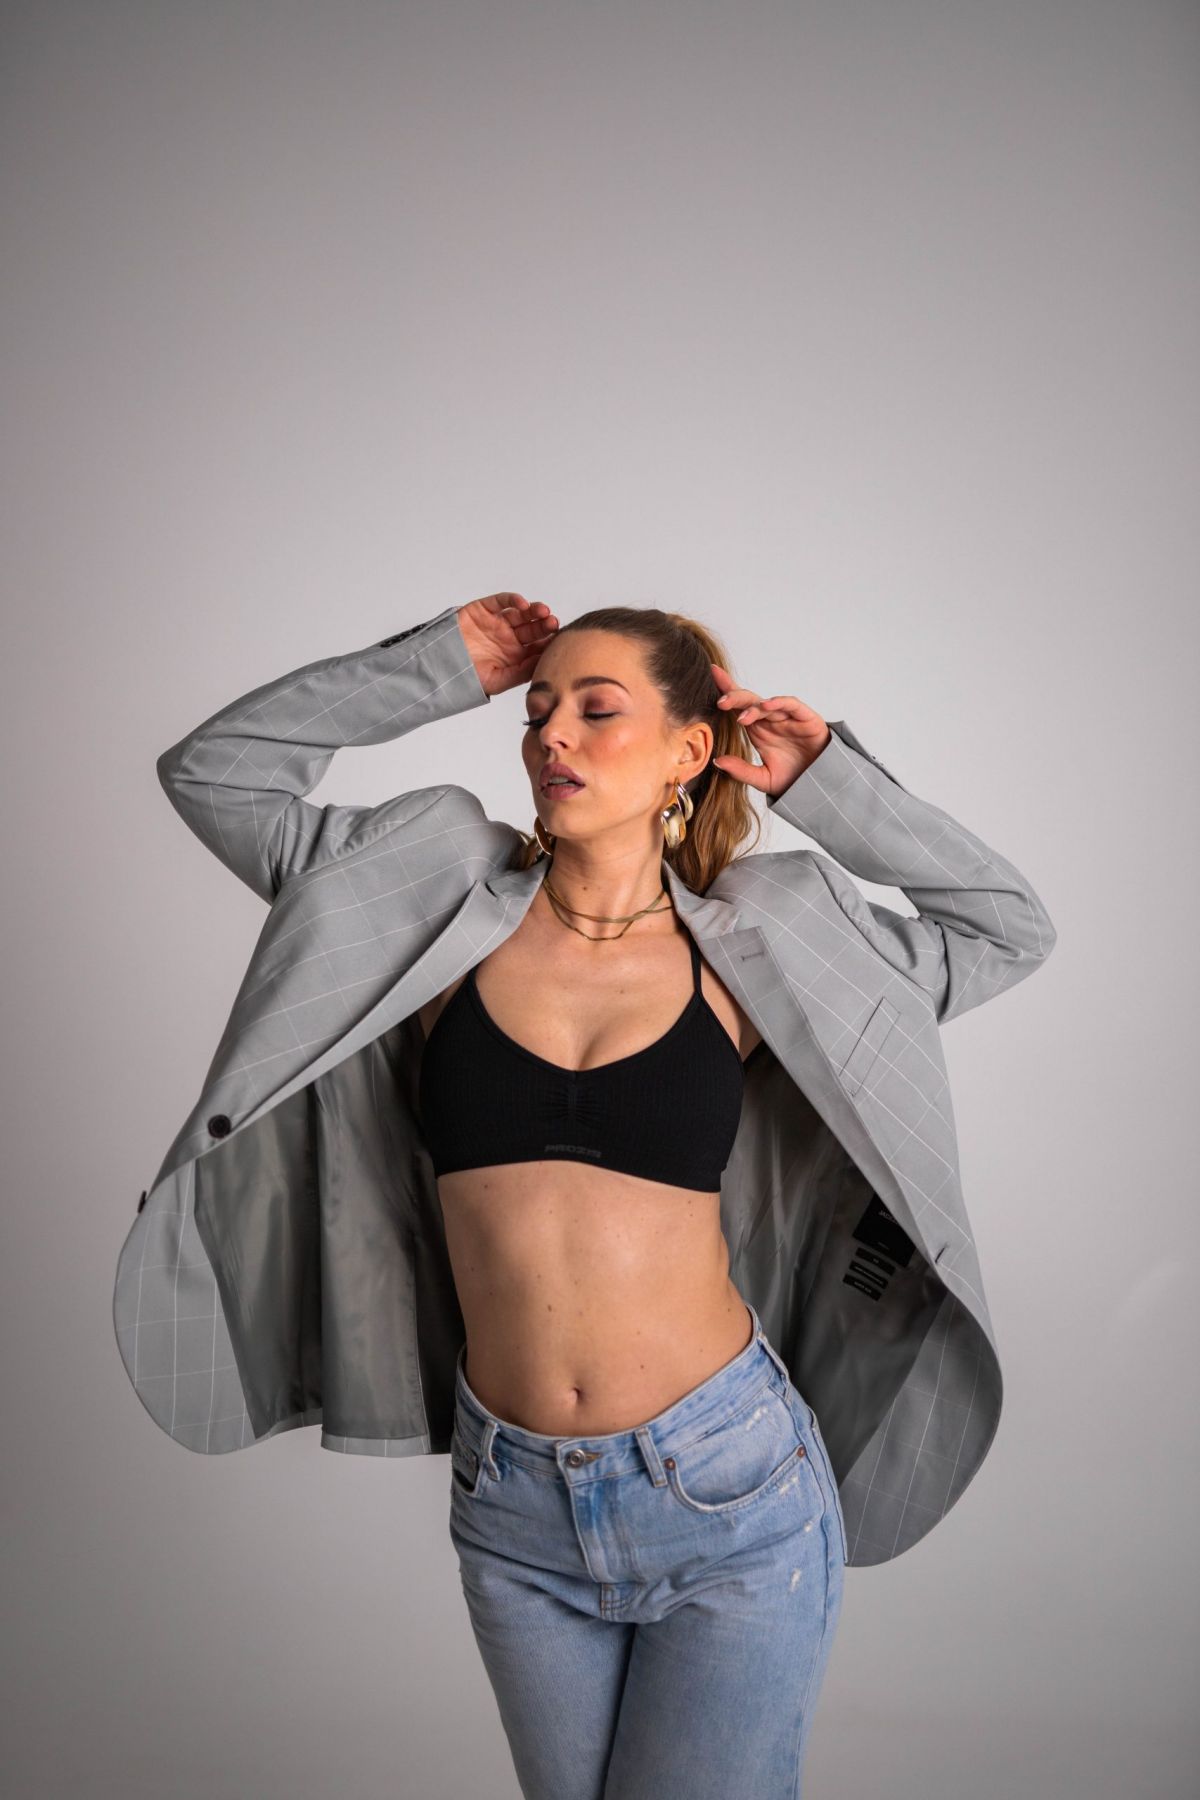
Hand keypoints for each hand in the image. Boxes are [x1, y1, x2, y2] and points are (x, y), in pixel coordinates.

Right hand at [457, 593, 558, 696]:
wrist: (441, 667)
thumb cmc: (469, 677)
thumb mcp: (498, 680)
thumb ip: (520, 672)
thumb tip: (543, 662)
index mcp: (516, 655)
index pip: (538, 646)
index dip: (549, 642)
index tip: (558, 641)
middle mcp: (510, 638)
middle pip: (533, 628)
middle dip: (545, 625)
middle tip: (553, 624)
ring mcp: (498, 622)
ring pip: (522, 613)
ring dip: (534, 611)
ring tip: (544, 612)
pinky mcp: (485, 609)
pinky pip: (502, 601)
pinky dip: (513, 600)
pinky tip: (523, 605)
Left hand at [709, 665, 832, 795]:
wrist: (818, 786)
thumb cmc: (792, 778)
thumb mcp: (763, 779)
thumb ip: (741, 771)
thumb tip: (717, 761)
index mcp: (757, 730)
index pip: (739, 706)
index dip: (726, 689)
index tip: (711, 674)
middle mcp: (770, 720)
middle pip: (749, 701)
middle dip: (734, 697)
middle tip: (720, 703)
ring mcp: (787, 718)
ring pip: (767, 704)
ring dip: (754, 707)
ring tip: (742, 718)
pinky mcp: (805, 718)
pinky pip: (791, 705)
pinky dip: (780, 702)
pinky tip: (768, 705)